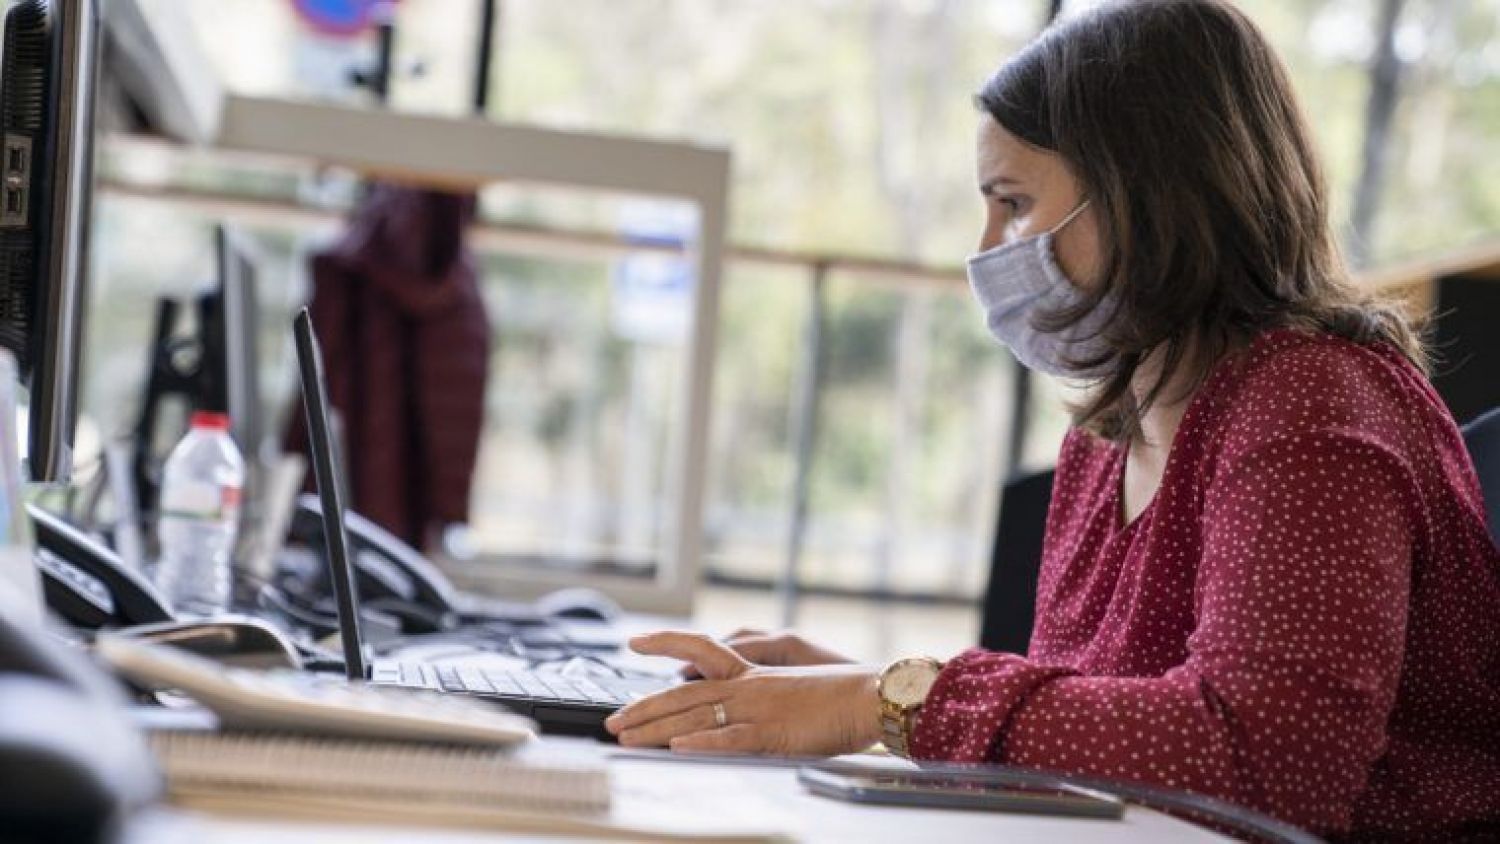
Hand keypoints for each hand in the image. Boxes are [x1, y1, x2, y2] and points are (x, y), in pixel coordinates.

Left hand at [605, 630, 881, 756]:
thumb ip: (761, 697)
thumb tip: (737, 710)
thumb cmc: (838, 697)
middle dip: (642, 708)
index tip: (634, 641)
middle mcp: (747, 685)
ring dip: (656, 729)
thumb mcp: (792, 690)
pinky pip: (730, 738)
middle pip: (682, 694)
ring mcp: (756, 708)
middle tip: (612, 720)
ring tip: (626, 738)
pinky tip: (679, 746)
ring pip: (695, 716)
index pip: (698, 648)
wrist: (869, 695)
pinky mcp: (771, 732)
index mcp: (751, 672)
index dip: (664, 642)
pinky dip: (702, 742)